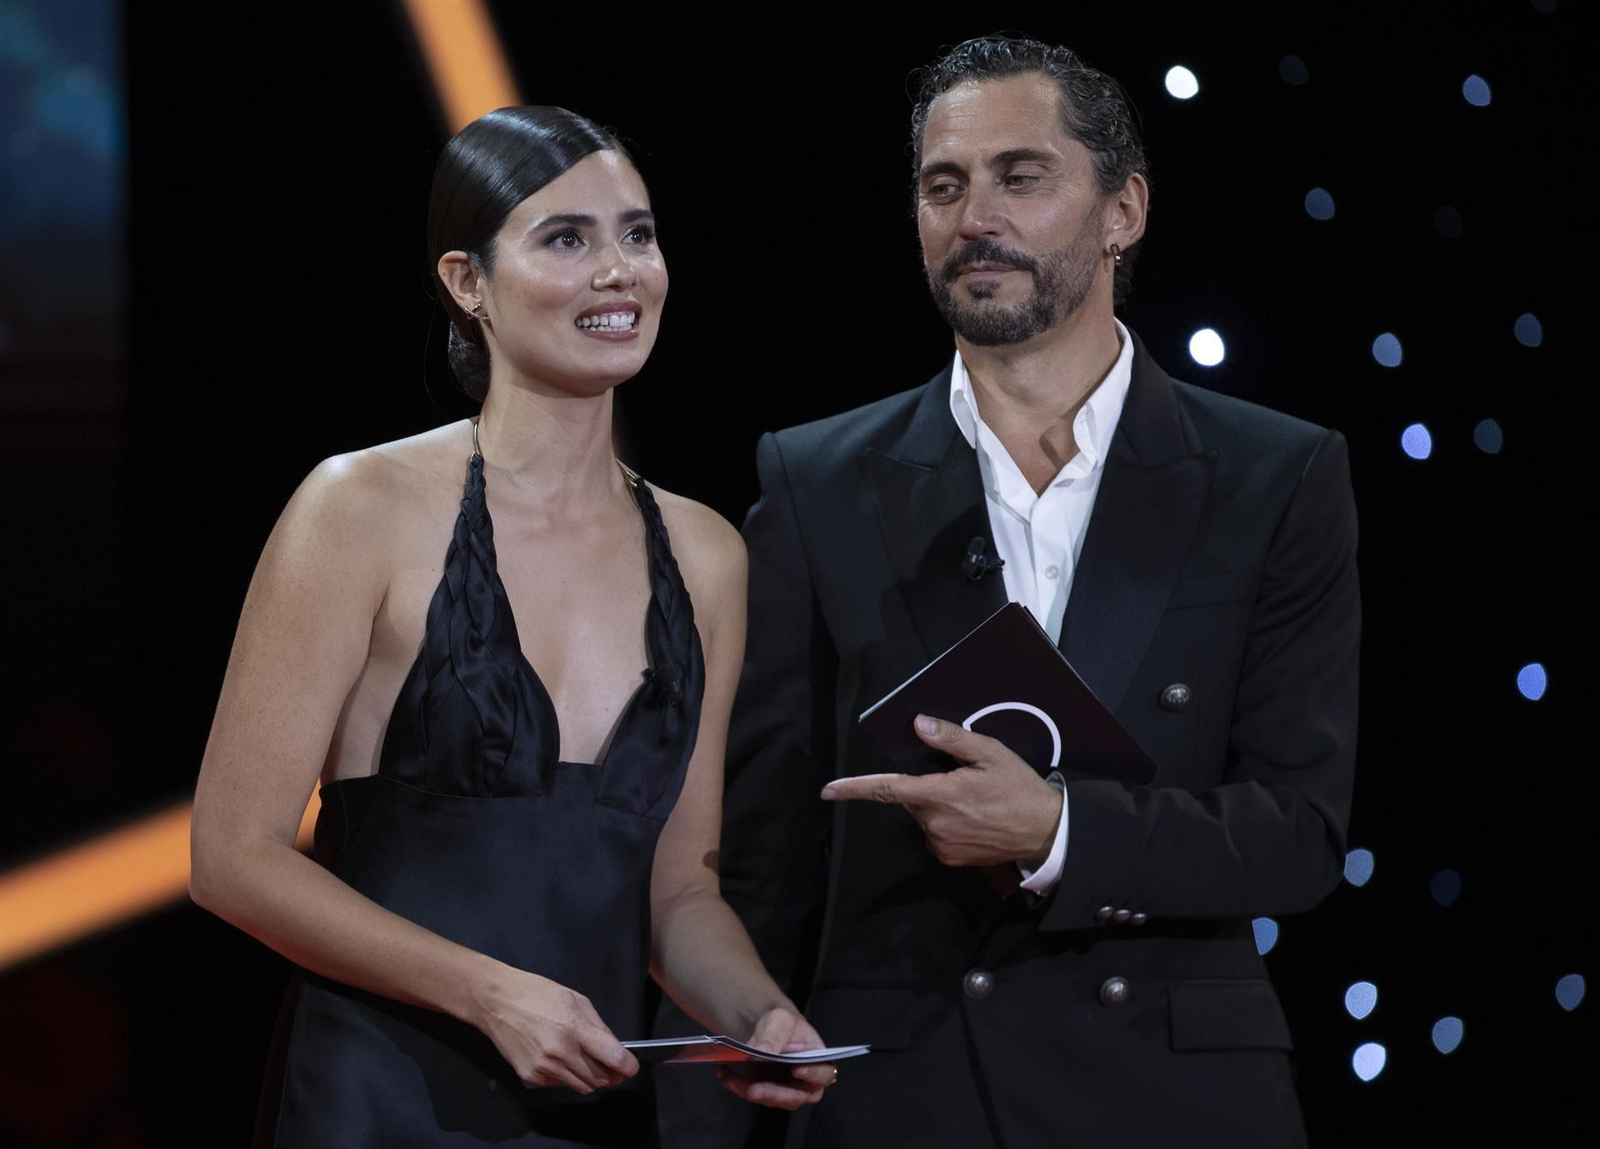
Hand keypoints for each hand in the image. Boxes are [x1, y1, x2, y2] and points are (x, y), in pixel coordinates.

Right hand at [471, 964, 638, 1093]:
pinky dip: (567, 1076)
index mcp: (574, 1029)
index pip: (613, 1058)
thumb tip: (614, 1048)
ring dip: (590, 1077)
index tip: (631, 1066)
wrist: (496, 1002)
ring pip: (582, 1086)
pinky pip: (560, 1084)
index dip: (628, 1066)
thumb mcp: (575, 1000)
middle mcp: (560, 1053)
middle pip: (599, 1078)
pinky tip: (561, 1059)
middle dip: (610, 1073)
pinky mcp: (531, 1077)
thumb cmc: (536, 994)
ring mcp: (544, 1068)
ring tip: (585, 1059)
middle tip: (611, 1064)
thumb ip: (598, 1027)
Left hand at [714, 1005, 832, 1109]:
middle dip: (774, 1094)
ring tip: (730, 1078)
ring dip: (750, 1091)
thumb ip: (773, 1036)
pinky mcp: (765, 1093)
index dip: (813, 1074)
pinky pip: (752, 1094)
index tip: (797, 1070)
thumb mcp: (779, 1020)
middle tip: (754, 1089)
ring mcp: (785, 1091)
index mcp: (818, 1061)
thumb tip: (761, 1052)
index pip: (823, 1073)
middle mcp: (805, 1082)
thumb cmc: (782, 1023)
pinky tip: (723, 1073)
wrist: (766, 1029)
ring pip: (772, 1100)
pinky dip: (736, 1085)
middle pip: (796, 1096)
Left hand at [821, 714, 1060, 867]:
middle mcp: (934, 823)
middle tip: (959, 780)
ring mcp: (940, 844)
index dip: (855, 789)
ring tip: (973, 802)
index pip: (888, 790)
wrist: (1045, 833)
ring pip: (922, 817)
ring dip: (936, 806)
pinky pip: (934, 835)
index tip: (828, 790)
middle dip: (925, 787)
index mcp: (939, 795)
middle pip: (910, 799)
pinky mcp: (949, 858)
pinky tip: (972, 819)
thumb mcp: (990, 754)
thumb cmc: (1019, 789)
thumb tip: (919, 725)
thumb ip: (951, 740)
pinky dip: (945, 824)